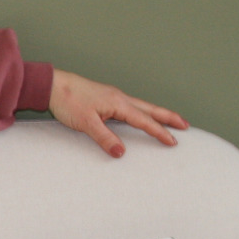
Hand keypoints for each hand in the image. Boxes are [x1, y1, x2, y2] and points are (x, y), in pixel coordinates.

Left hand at [48, 70, 187, 157]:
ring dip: (157, 113)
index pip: (144, 121)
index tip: (173, 142)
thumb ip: (104, 138)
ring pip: (142, 106)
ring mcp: (113, 97)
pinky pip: (130, 106)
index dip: (160, 132)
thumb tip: (121, 152)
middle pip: (150, 109)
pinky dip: (142, 112)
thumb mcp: (86, 123)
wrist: (53, 85)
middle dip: (169, 117)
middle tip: (185, 125)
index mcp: (118, 104)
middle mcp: (120, 98)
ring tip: (169, 121)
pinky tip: (140, 116)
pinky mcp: (106, 98)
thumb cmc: (68, 101)